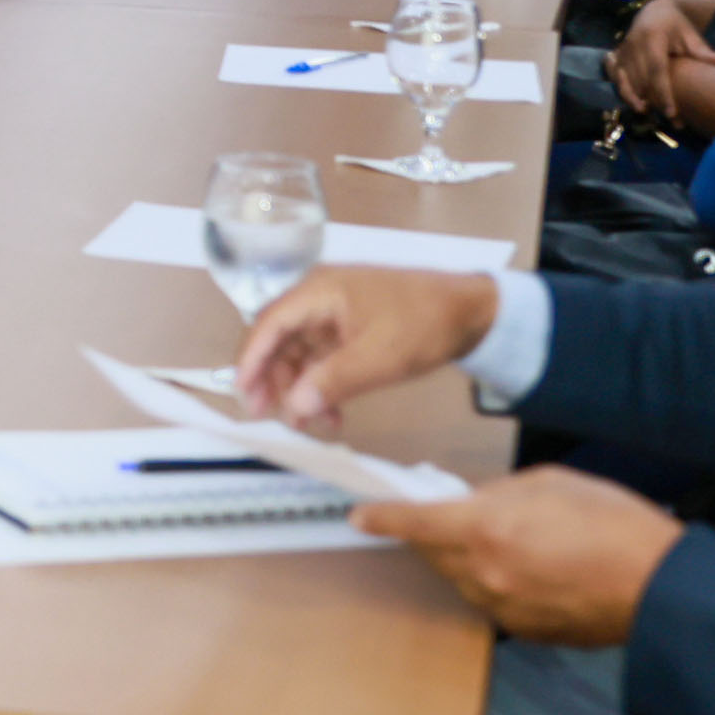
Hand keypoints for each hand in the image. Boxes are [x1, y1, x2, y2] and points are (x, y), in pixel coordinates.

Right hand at [231, 264, 498, 432]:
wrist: (472, 311)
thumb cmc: (425, 320)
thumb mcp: (378, 356)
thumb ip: (332, 382)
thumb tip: (294, 407)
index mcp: (319, 291)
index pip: (268, 323)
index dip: (250, 360)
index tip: (242, 393)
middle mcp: (319, 297)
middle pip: (279, 340)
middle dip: (274, 380)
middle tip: (269, 415)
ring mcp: (334, 313)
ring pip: (300, 354)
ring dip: (301, 389)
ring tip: (311, 423)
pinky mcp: (349, 328)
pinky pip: (322, 359)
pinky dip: (322, 385)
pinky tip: (333, 413)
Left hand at [352, 467, 684, 644]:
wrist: (662, 586)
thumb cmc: (615, 525)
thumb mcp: (551, 483)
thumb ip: (500, 493)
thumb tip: (474, 502)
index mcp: (486, 528)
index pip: (414, 523)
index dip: (383, 518)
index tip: (361, 515)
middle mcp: (486, 573)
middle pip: (434, 553)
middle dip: (435, 534)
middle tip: (456, 516)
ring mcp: (504, 607)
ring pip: (462, 579)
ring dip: (468, 559)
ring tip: (511, 541)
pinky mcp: (525, 631)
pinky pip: (493, 602)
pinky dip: (498, 584)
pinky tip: (532, 570)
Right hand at [610, 0, 714, 116]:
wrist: (654, 13)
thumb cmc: (677, 25)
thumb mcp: (690, 34)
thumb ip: (701, 50)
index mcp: (651, 37)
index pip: (656, 70)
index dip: (663, 92)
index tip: (672, 112)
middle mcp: (633, 44)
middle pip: (642, 81)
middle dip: (656, 103)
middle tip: (675, 122)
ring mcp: (622, 51)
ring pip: (627, 83)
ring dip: (640, 102)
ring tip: (657, 117)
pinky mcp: (616, 57)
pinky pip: (617, 79)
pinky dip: (626, 94)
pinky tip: (639, 106)